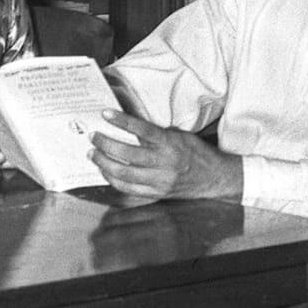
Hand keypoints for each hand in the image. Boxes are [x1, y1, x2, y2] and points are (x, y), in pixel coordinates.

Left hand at [86, 113, 240, 203]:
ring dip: (104, 163)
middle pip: (127, 154)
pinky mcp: (157, 194)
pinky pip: (128, 189)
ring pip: (124, 173)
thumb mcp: (179, 135)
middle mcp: (164, 163)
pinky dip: (113, 179)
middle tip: (93, 137)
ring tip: (93, 154)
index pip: (142, 130)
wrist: (214, 178)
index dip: (121, 121)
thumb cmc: (195, 153)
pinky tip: (105, 171)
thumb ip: (156, 133)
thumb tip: (128, 125)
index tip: (105, 114)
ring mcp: (159, 181)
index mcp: (170, 144)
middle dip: (105, 144)